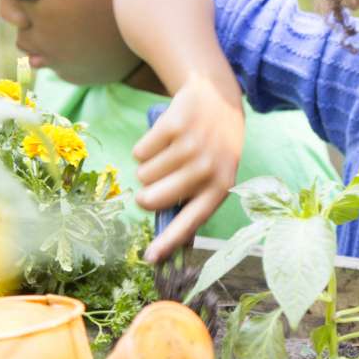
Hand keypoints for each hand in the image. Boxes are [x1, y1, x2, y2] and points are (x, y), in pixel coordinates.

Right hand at [133, 72, 243, 261]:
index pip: (190, 221)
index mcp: (219, 187)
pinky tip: (165, 138)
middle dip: (145, 194)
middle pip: (152, 199)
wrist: (218, 101)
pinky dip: (145, 148)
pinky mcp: (173, 126)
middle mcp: (206, 169)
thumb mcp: (215, 174)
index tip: (150, 258)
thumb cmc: (212, 147)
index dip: (168, 241)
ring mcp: (190, 147)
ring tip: (170, 153)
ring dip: (148, 167)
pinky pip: (139, 152)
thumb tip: (165, 236)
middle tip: (156, 181)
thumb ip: (194, 200)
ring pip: (143, 175)